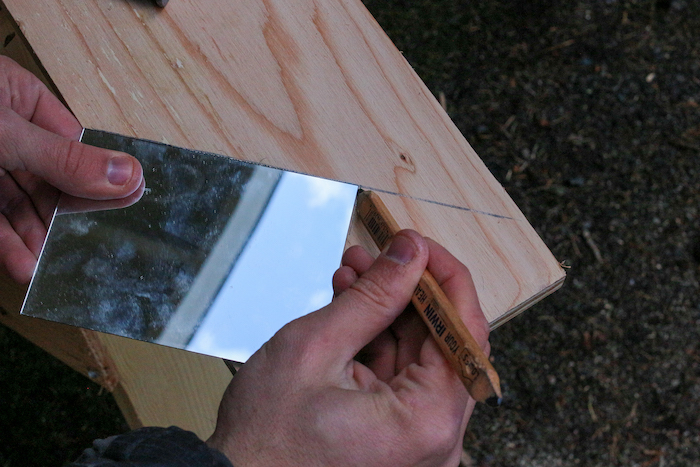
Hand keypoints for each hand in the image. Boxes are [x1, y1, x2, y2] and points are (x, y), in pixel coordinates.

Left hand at [0, 56, 143, 283]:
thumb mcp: (8, 134)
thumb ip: (65, 159)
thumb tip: (128, 175)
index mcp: (20, 100)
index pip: (75, 144)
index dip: (98, 176)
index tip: (124, 202)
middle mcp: (8, 134)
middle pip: (53, 182)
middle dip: (68, 217)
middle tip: (93, 243)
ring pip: (23, 208)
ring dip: (37, 241)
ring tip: (54, 268)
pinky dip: (9, 246)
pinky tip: (25, 267)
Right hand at [207, 230, 489, 466]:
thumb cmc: (265, 438)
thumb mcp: (315, 348)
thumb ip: (373, 296)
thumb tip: (410, 254)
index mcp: (427, 422)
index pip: (463, 331)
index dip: (443, 278)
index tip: (417, 246)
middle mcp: (433, 438)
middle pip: (440, 342)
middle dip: (405, 291)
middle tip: (375, 256)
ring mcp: (415, 440)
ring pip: (416, 355)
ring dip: (386, 311)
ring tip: (352, 275)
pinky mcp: (395, 437)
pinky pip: (398, 376)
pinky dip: (376, 340)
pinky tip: (350, 308)